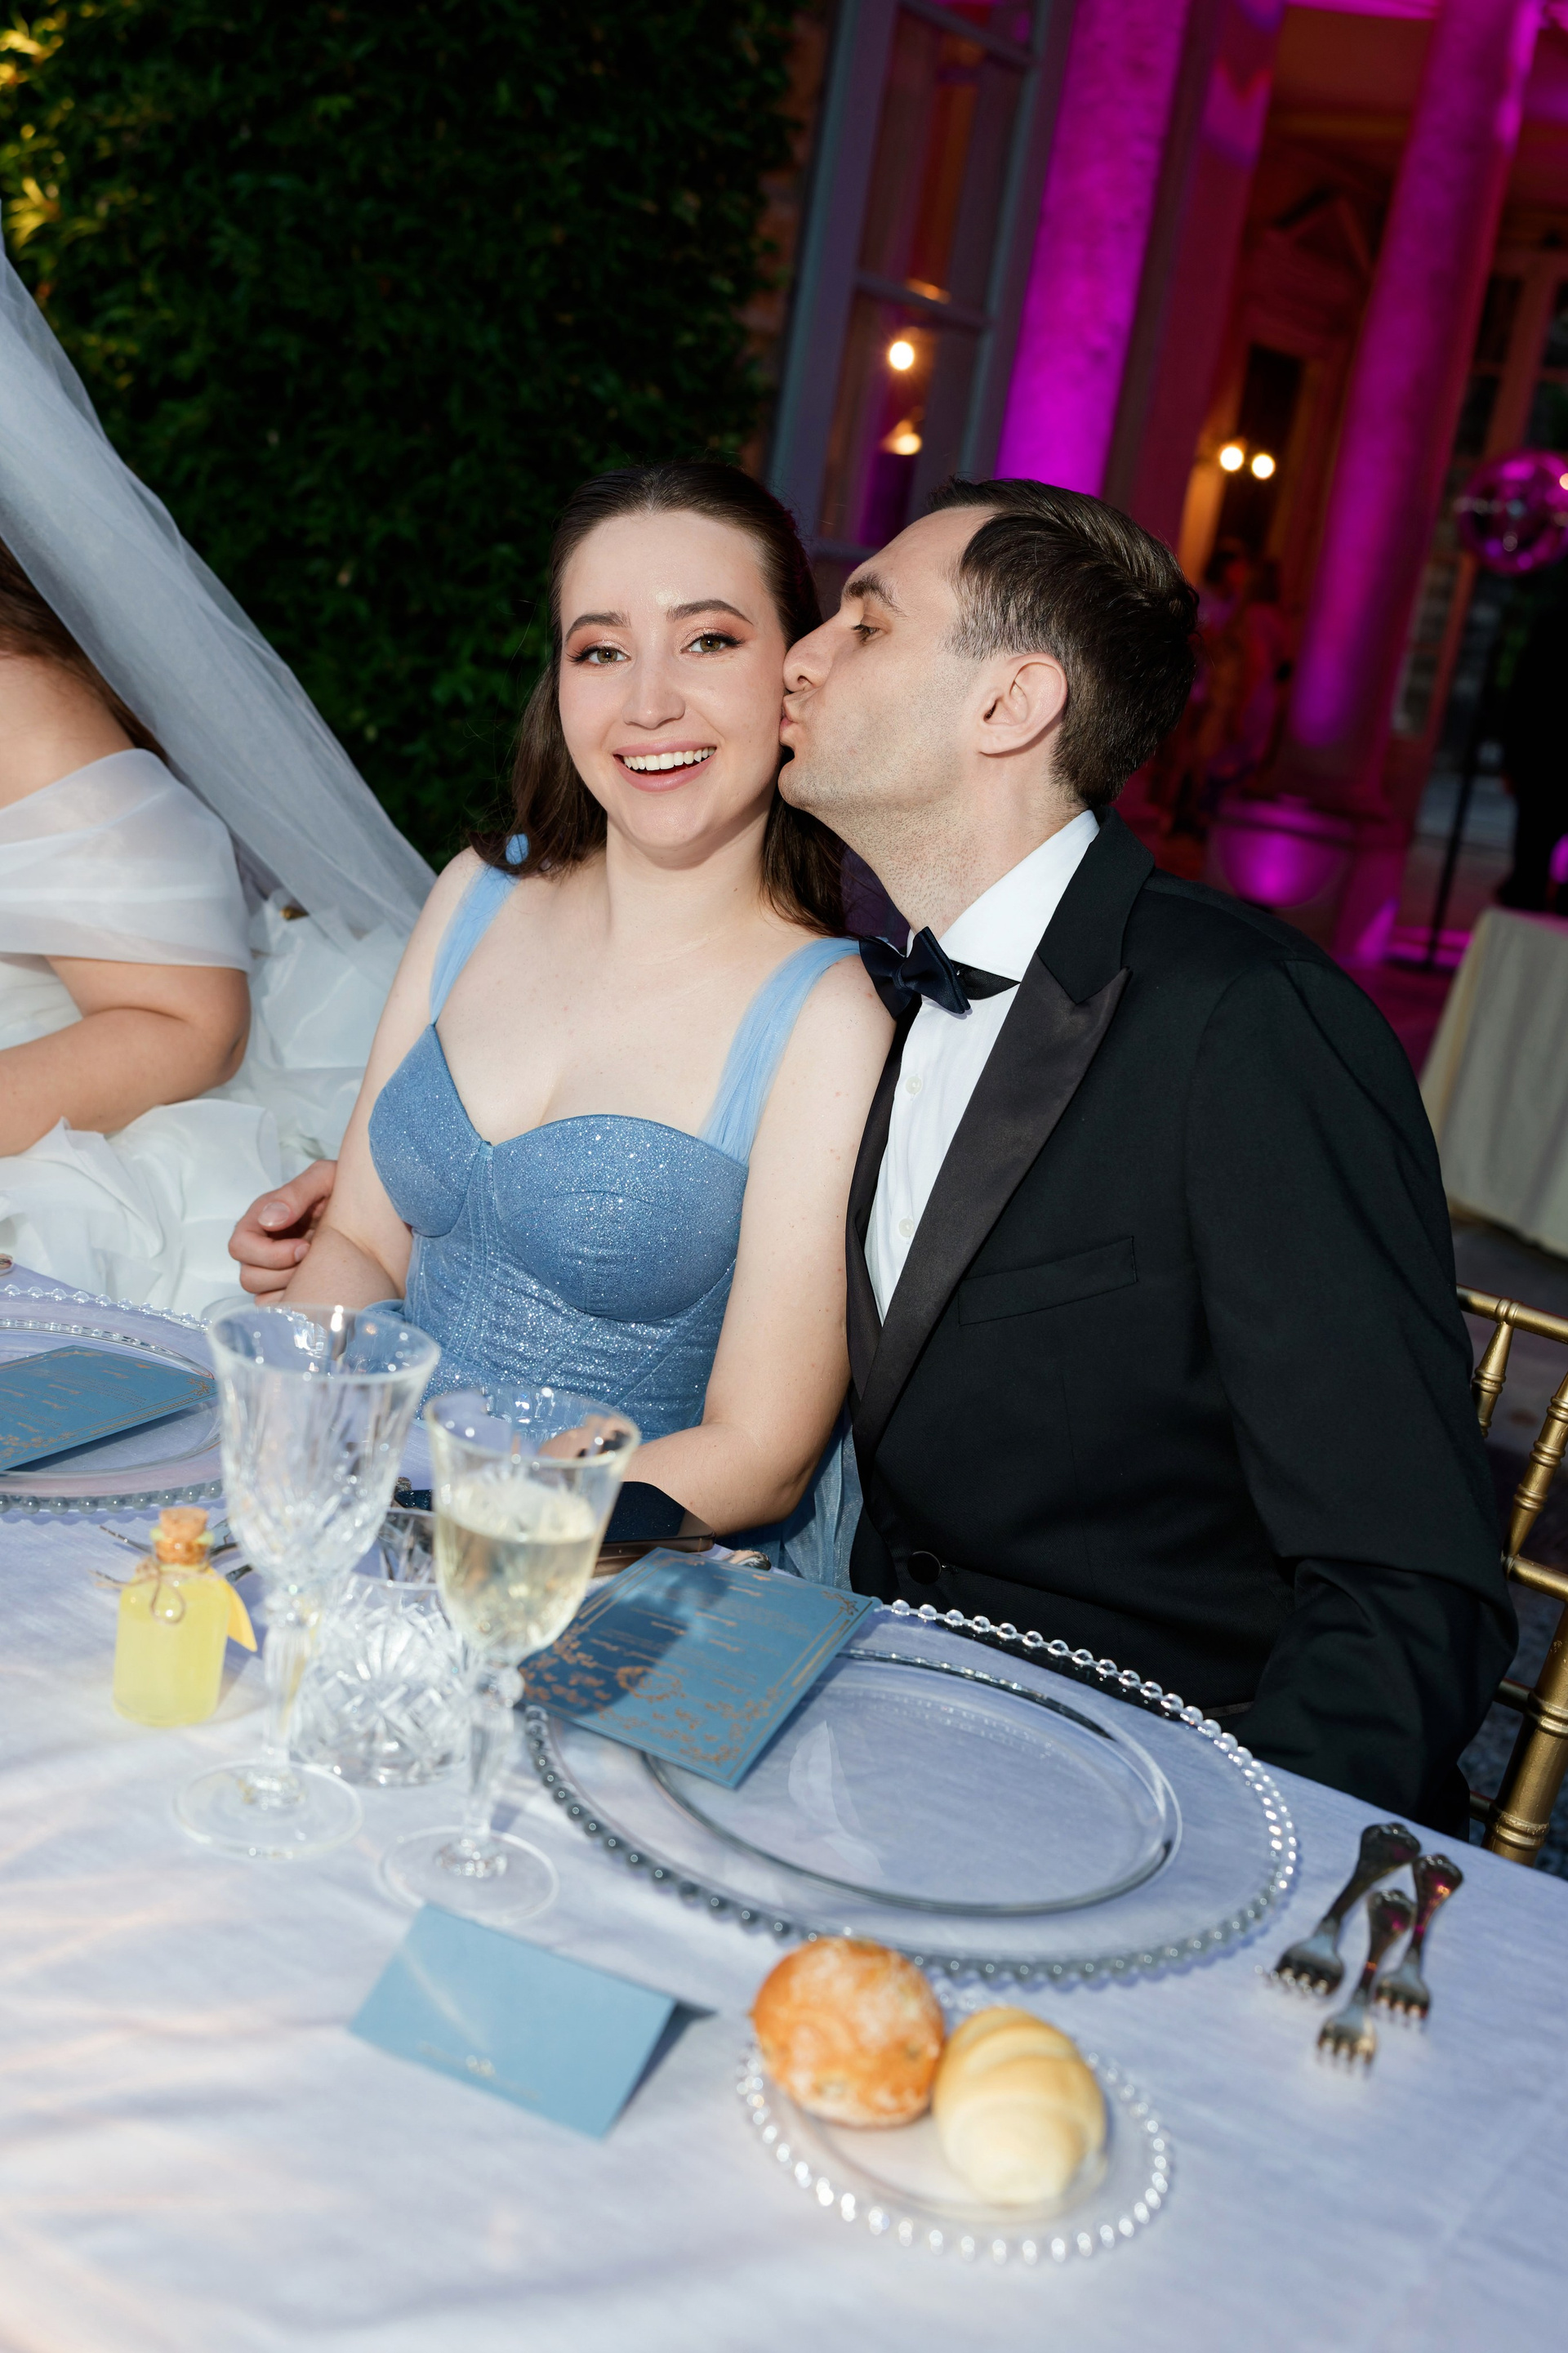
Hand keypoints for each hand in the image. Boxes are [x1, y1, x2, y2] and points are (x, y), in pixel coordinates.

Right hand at [228, 1160, 337, 1300]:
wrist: (366, 1211)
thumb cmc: (340, 1189)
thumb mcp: (322, 1178)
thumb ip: (296, 1194)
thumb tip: (269, 1221)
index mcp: (260, 1220)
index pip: (240, 1246)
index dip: (270, 1253)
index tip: (305, 1247)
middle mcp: (261, 1248)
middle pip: (249, 1277)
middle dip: (284, 1273)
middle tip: (314, 1259)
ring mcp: (273, 1270)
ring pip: (262, 1296)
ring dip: (293, 1286)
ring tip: (319, 1270)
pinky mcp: (287, 1288)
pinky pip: (279, 1307)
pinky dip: (298, 1301)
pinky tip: (320, 1285)